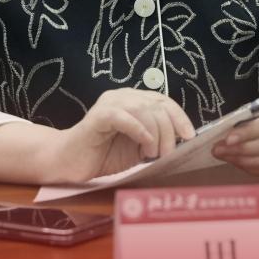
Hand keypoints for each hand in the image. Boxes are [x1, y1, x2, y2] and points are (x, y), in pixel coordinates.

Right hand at [45, 88, 195, 184]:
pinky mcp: (98, 116)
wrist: (69, 162)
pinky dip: (138, 130)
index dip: (179, 117)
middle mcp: (123, 96)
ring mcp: (109, 104)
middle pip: (157, 105)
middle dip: (168, 131)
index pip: (164, 101)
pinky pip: (123, 117)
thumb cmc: (104, 155)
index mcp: (134, 101)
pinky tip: (143, 144)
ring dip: (154, 133)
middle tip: (166, 154)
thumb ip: (156, 139)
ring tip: (152, 153)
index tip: (189, 136)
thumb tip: (182, 142)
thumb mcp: (138, 148)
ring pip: (143, 109)